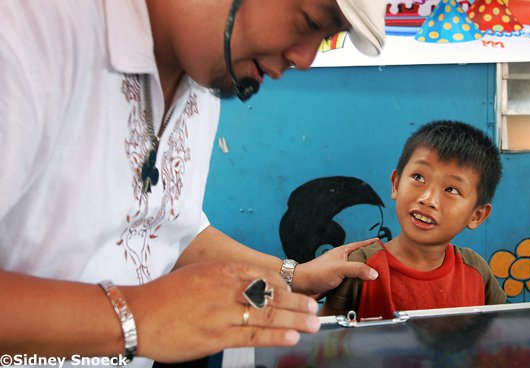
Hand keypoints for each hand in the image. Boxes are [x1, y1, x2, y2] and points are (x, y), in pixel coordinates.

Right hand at [123, 262, 319, 362]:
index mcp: (223, 270)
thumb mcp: (199, 274)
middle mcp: (227, 288)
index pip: (264, 275)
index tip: (298, 293)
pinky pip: (252, 334)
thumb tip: (249, 285)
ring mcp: (223, 312)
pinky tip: (292, 337)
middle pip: (271, 294)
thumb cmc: (165, 296)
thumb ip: (224, 279)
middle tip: (315, 308)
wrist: (137, 315)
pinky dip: (275, 335)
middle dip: (296, 303)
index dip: (285, 286)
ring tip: (313, 323)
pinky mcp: (216, 336)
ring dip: (294, 319)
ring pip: (267, 314)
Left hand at [292, 238, 379, 297]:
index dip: (373, 244)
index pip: (362, 245)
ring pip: (358, 272)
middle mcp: (343, 260)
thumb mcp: (339, 268)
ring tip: (379, 278)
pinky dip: (359, 285)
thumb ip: (357, 269)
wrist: (301, 287)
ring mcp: (340, 272)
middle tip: (386, 265)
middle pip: (362, 259)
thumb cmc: (315, 273)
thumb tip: (374, 272)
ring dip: (366, 275)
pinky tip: (365, 290)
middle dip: (373, 261)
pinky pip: (352, 282)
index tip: (384, 244)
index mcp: (343, 251)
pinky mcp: (338, 283)